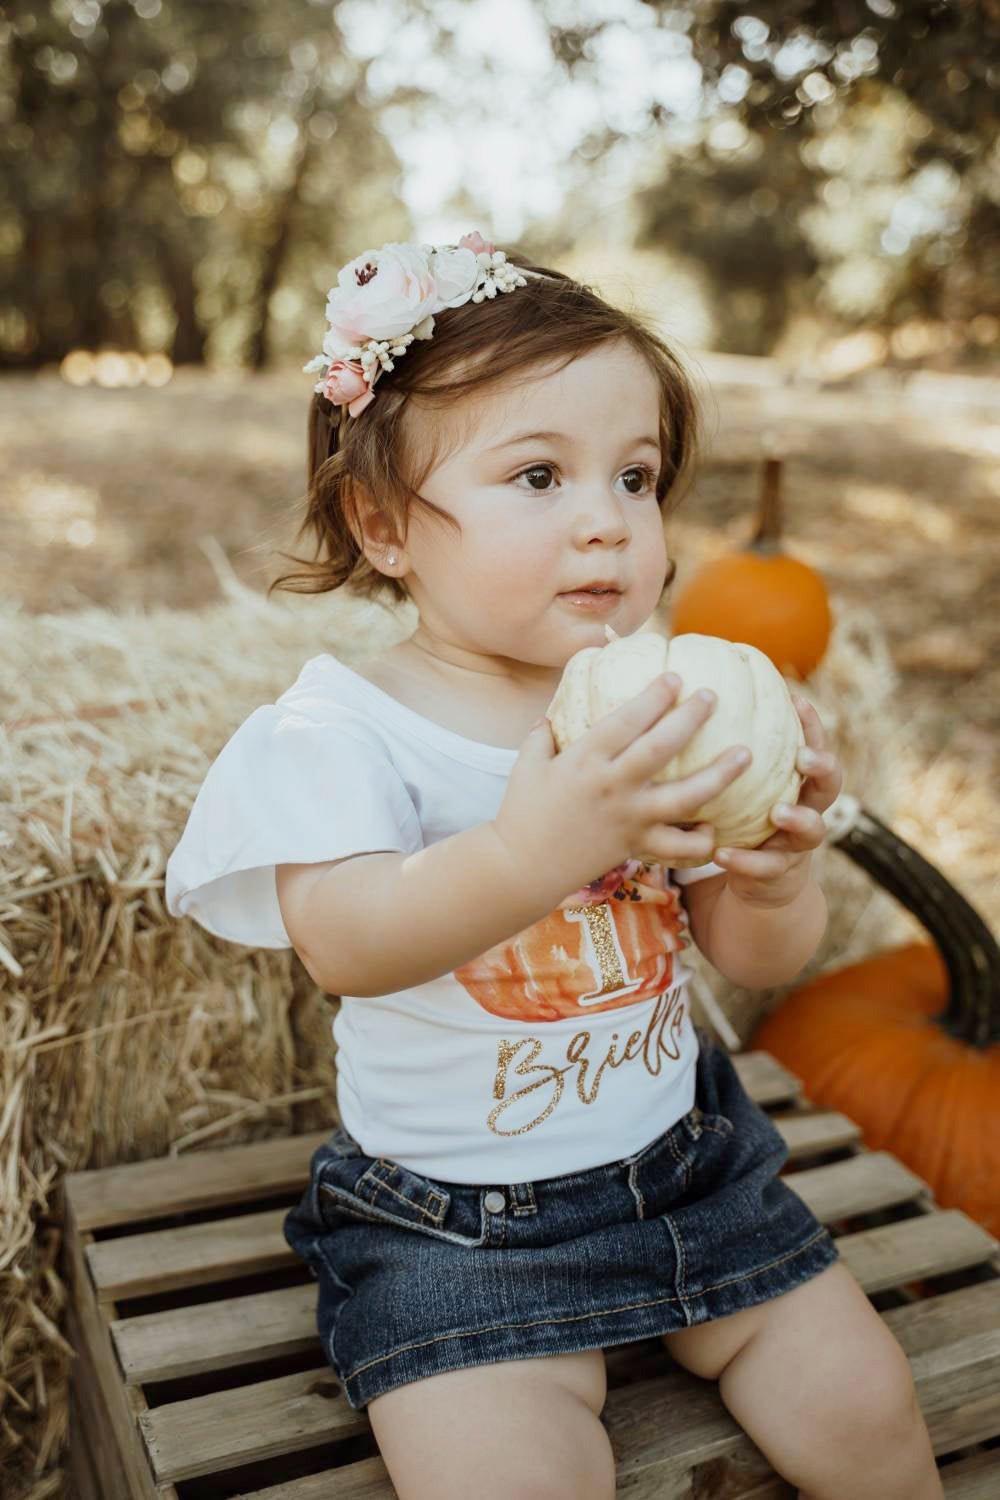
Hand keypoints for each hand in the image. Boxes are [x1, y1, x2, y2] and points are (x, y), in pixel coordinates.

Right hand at [492, 672, 752, 897]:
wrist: (521, 868)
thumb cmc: (522, 812)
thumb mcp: (527, 764)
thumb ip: (544, 733)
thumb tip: (555, 710)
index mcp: (584, 759)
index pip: (626, 719)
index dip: (654, 696)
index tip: (676, 677)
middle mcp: (611, 785)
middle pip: (661, 748)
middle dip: (691, 718)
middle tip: (713, 697)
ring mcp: (628, 817)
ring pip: (685, 796)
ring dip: (720, 775)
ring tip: (746, 755)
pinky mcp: (636, 846)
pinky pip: (678, 847)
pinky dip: (701, 840)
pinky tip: (717, 827)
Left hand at [711, 692, 842, 908]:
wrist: (757, 881)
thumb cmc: (743, 818)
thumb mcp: (740, 788)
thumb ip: (728, 758)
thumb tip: (692, 708)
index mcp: (799, 783)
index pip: (813, 746)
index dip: (811, 725)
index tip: (797, 699)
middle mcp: (807, 809)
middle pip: (830, 785)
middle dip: (821, 767)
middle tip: (802, 757)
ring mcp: (797, 844)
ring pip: (813, 830)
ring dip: (798, 819)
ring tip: (778, 813)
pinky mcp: (777, 873)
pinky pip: (766, 867)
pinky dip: (745, 861)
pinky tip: (721, 853)